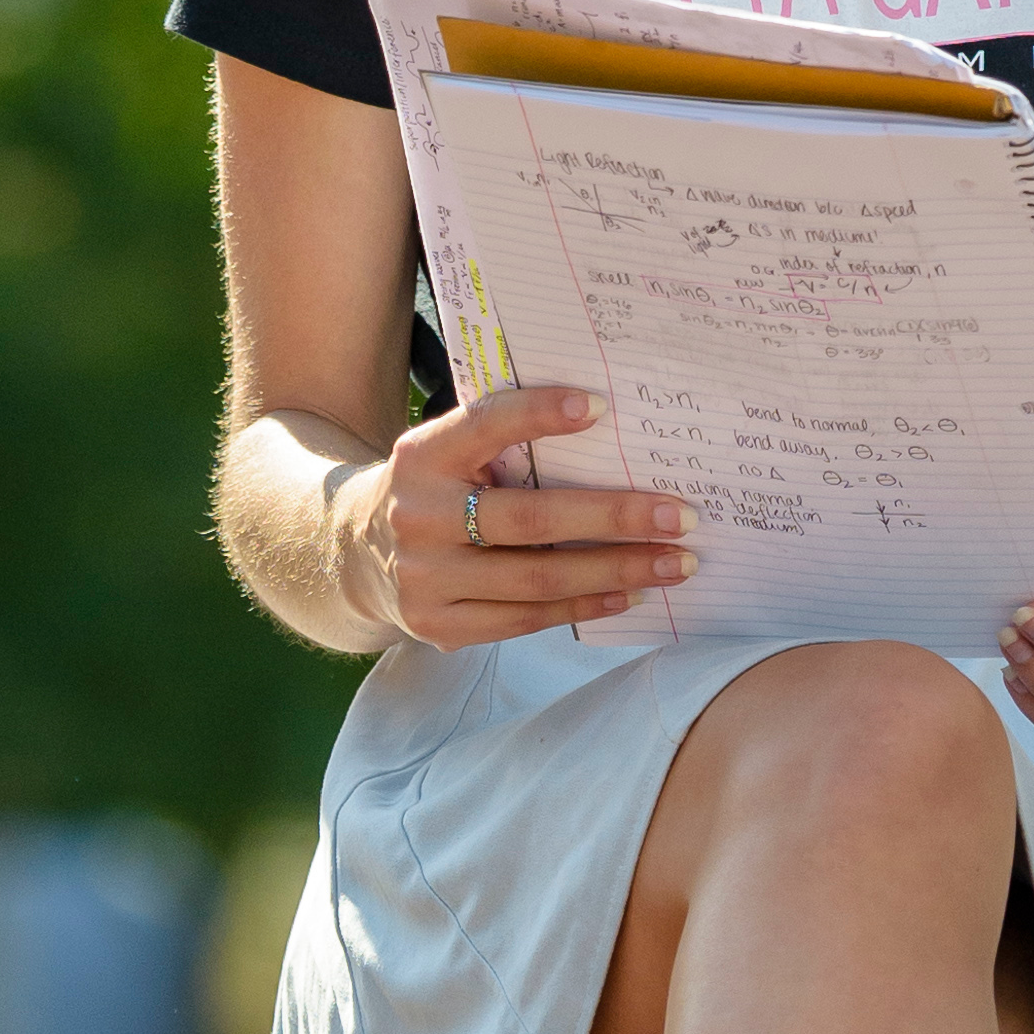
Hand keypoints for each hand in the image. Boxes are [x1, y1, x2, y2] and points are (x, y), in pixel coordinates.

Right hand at [357, 385, 691, 645]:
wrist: (355, 553)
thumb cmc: (435, 488)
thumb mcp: (448, 451)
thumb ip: (503, 442)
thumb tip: (608, 432)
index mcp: (423, 457)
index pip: (486, 425)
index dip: (540, 415)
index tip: (601, 407)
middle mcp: (418, 517)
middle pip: (531, 519)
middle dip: (615, 518)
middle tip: (678, 515)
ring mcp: (425, 579)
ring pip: (538, 579)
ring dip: (617, 571)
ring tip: (673, 561)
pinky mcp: (439, 626)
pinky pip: (526, 619)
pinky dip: (585, 606)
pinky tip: (628, 594)